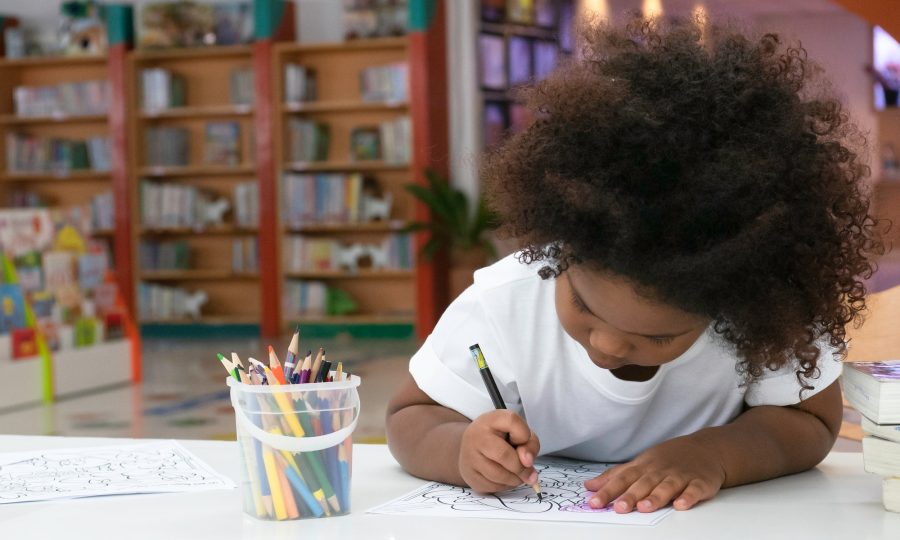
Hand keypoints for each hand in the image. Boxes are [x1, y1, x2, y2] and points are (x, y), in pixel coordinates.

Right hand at [459, 410, 540, 492]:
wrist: (472, 448)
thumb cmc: (500, 439)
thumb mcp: (518, 432)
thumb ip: (529, 443)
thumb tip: (528, 463)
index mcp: (491, 420)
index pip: (512, 421)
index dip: (524, 435)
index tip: (523, 441)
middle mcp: (476, 435)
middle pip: (504, 455)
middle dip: (522, 467)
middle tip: (528, 471)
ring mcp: (469, 456)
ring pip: (499, 476)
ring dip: (516, 479)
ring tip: (517, 474)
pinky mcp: (469, 476)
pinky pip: (493, 487)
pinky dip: (505, 486)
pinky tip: (505, 478)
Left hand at [584, 434, 725, 512]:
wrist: (706, 449)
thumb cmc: (667, 459)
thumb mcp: (639, 463)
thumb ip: (615, 476)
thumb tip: (589, 486)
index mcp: (644, 467)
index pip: (622, 478)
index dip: (608, 490)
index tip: (594, 502)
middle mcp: (660, 471)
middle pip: (643, 484)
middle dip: (630, 496)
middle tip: (619, 508)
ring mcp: (680, 476)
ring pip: (667, 487)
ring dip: (656, 497)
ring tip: (644, 507)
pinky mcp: (700, 482)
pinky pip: (694, 490)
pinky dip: (688, 497)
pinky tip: (680, 504)